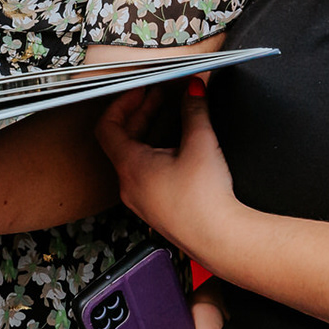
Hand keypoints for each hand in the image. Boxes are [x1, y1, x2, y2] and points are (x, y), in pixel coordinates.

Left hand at [95, 77, 238, 256]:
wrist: (220, 240)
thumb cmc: (205, 202)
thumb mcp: (201, 143)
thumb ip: (195, 109)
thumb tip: (194, 88)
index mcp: (131, 167)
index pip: (107, 127)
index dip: (121, 103)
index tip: (139, 90)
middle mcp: (129, 185)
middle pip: (121, 140)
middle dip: (140, 113)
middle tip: (158, 96)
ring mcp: (141, 200)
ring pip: (133, 158)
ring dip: (148, 133)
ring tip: (169, 118)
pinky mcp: (155, 209)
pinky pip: (145, 174)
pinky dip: (155, 153)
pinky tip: (178, 149)